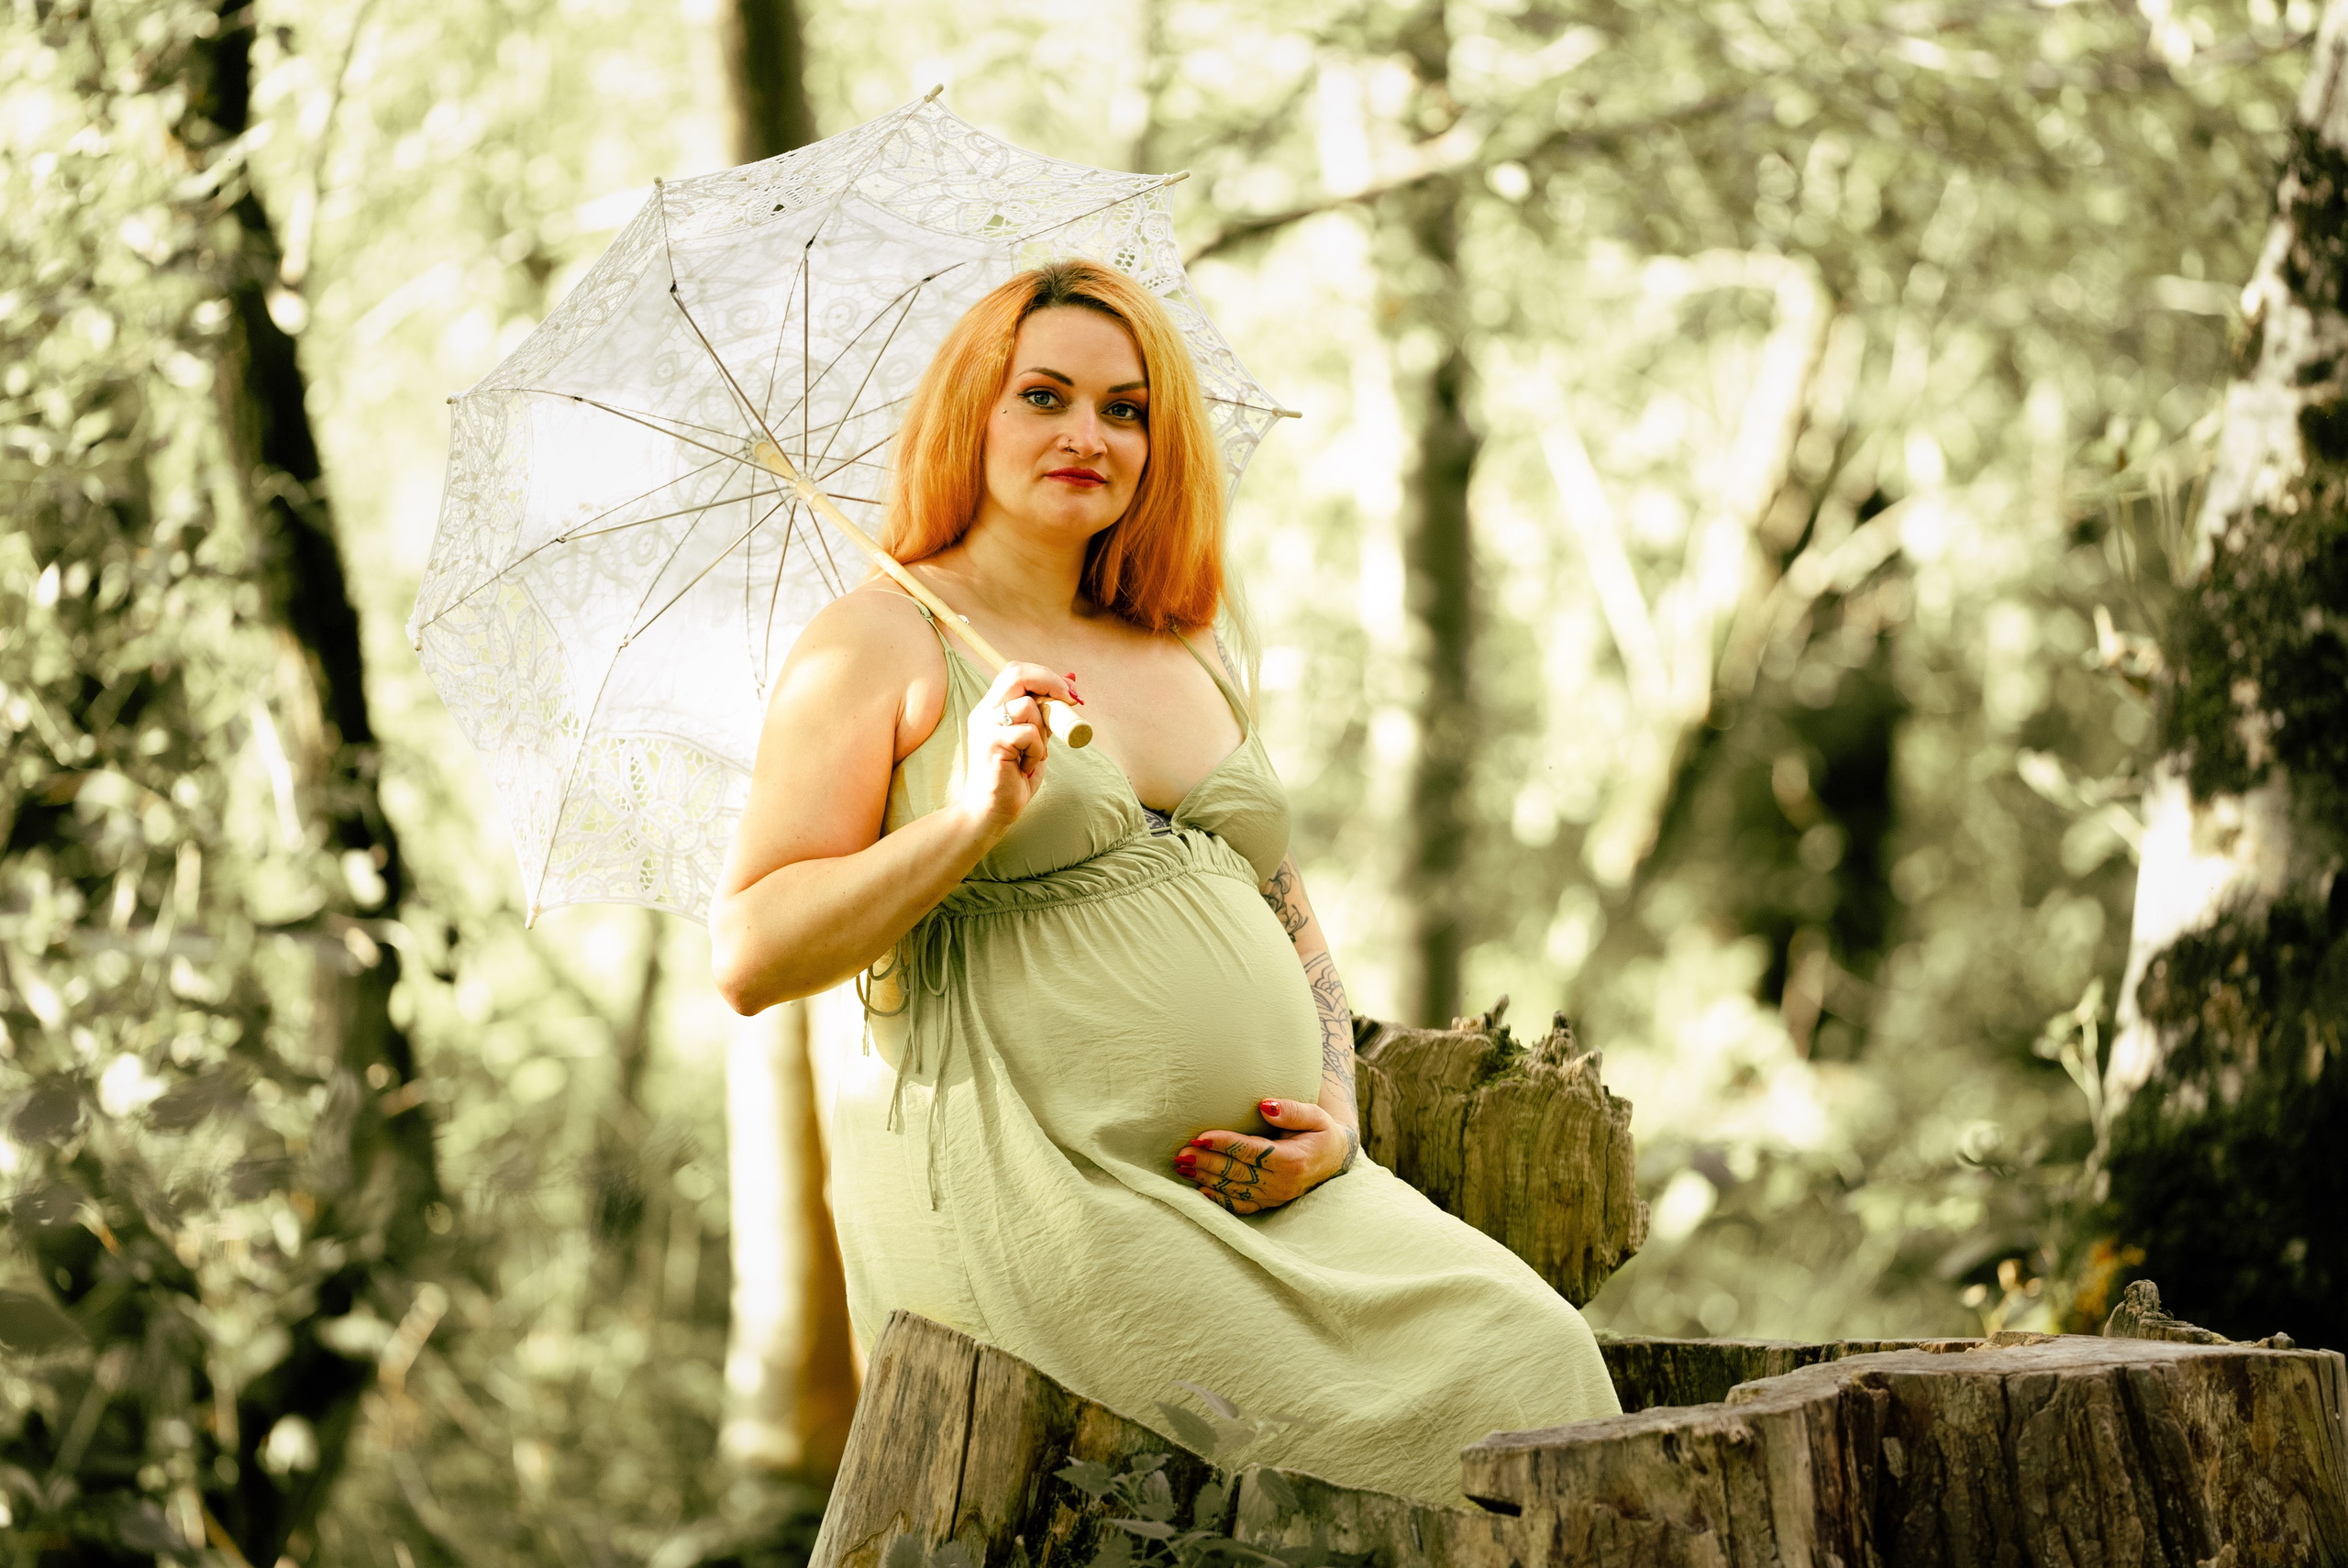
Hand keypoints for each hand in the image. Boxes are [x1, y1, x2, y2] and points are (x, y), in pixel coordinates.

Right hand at [956, 661, 1072, 842]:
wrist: (990, 812)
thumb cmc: (1013, 778)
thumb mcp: (1033, 739)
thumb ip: (1045, 714)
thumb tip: (1071, 682)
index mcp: (991, 708)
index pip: (1015, 671)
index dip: (1045, 675)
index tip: (1069, 691)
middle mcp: (984, 712)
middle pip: (1017, 674)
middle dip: (1050, 682)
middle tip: (1069, 699)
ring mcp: (985, 726)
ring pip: (1028, 707)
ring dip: (1042, 731)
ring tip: (1032, 755)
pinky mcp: (992, 743)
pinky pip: (1030, 733)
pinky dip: (1037, 751)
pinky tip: (1025, 767)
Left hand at [1174, 1099, 1355, 1214]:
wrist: (1335, 1158)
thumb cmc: (1321, 1131)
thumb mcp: (1315, 1115)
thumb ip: (1291, 1110)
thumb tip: (1265, 1106)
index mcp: (1292, 1160)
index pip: (1251, 1151)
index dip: (1224, 1144)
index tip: (1200, 1137)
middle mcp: (1282, 1183)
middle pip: (1237, 1171)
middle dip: (1206, 1162)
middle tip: (1180, 1153)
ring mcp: (1275, 1197)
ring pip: (1234, 1189)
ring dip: (1205, 1179)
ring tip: (1182, 1167)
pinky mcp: (1269, 1203)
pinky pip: (1241, 1205)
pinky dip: (1219, 1199)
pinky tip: (1200, 1191)